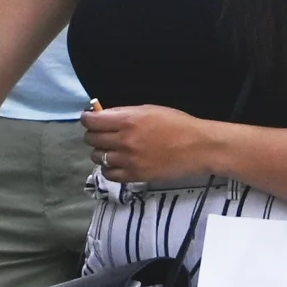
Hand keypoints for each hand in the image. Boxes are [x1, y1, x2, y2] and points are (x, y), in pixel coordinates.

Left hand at [81, 104, 225, 185]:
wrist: (198, 147)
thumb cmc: (177, 125)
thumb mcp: (149, 110)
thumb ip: (124, 113)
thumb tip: (103, 116)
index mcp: (128, 120)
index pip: (92, 121)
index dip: (87, 119)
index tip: (90, 119)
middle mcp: (124, 141)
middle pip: (92, 139)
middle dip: (93, 134)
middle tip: (102, 134)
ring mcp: (128, 160)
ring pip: (98, 157)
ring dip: (101, 152)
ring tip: (111, 149)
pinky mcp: (135, 176)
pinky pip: (109, 174)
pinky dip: (109, 168)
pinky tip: (116, 163)